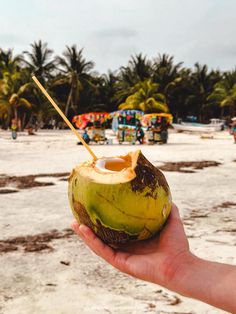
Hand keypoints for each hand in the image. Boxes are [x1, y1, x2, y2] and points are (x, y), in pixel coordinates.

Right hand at [72, 203, 192, 290]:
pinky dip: (91, 240)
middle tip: (78, 214)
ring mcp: (121, 255)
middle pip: (102, 236)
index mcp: (134, 239)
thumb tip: (164, 192)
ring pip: (98, 244)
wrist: (180, 265)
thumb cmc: (177, 244)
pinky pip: (102, 250)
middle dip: (89, 227)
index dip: (105, 219)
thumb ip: (167, 207)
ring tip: (73, 222)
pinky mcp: (120, 262)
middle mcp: (125, 248)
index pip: (115, 228)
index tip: (96, 207)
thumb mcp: (171, 219)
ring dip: (84, 234)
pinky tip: (83, 229)